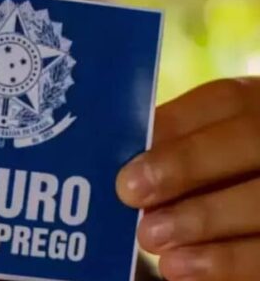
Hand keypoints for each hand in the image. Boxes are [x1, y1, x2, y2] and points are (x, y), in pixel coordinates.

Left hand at [118, 78, 259, 280]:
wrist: (251, 211)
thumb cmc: (217, 175)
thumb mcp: (206, 148)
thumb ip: (173, 145)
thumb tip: (121, 160)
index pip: (226, 102)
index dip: (174, 129)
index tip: (128, 155)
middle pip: (248, 140)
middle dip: (186, 165)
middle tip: (131, 193)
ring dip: (202, 219)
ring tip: (149, 238)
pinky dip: (225, 262)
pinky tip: (180, 268)